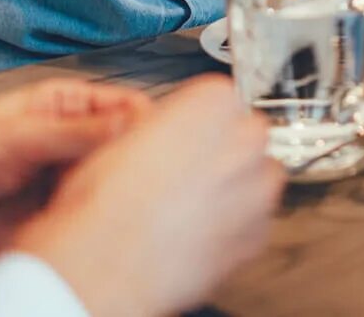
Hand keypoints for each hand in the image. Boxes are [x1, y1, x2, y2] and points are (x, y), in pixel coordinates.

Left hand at [0, 77, 150, 296]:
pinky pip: (89, 220)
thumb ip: (74, 132)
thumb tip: (127, 121)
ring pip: (110, 185)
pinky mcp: (56, 215)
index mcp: (62, 105)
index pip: (124, 105)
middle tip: (136, 179)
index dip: (145, 122)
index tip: (157, 142)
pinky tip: (92, 226)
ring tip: (110, 204)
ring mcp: (63, 178)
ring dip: (112, 196)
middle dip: (131, 163)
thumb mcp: (16, 138)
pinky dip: (95, 225)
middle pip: (122, 148)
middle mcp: (68, 141)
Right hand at [13, 76, 283, 316]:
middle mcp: (245, 141)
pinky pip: (255, 221)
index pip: (220, 97)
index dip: (195, 120)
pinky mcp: (257, 235)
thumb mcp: (121, 138)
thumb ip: (164, 126)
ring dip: (234, 187)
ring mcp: (257, 190)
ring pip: (258, 177)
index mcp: (213, 103)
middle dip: (223, 151)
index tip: (182, 135)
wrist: (105, 266)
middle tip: (186, 172)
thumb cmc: (105, 206)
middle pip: (247, 134)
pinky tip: (197, 233)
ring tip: (190, 206)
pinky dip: (234, 226)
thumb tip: (166, 135)